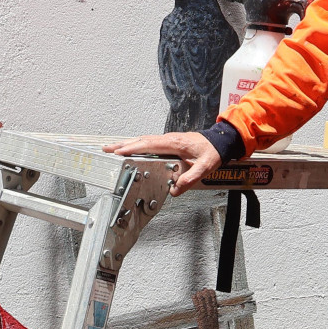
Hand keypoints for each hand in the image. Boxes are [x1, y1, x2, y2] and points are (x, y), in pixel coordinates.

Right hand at [104, 131, 222, 194]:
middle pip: (141, 141)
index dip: (133, 148)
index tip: (119, 153)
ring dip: (127, 144)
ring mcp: (168, 139)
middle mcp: (169, 139)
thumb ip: (191, 178)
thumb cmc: (213, 151)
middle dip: (122, 145)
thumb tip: (176, 189)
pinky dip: (136, 144)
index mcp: (174, 143)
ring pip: (143, 140)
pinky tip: (131, 149)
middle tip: (107, 150)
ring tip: (112, 150)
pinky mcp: (169, 142)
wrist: (220, 140)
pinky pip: (148, 142)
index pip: (149, 145)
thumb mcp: (205, 166)